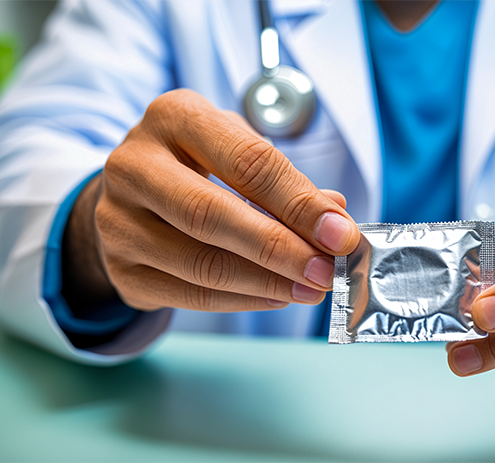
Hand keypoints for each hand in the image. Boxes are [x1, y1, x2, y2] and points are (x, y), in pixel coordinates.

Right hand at [62, 89, 359, 314]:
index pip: (247, 161)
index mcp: (174, 117)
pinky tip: (277, 297)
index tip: (341, 234)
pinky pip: (189, 295)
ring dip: (266, 282)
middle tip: (327, 271)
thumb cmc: (199, 165)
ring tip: (311, 289)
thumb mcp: (239, 151)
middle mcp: (134, 165)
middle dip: (280, 248)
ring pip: (199, 263)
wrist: (132, 193)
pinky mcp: (120, 268)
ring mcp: (118, 220)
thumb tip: (336, 219)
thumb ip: (286, 182)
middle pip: (211, 214)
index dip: (299, 202)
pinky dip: (242, 301)